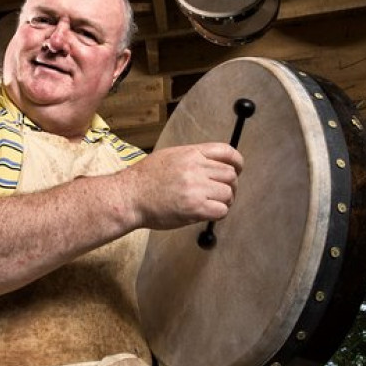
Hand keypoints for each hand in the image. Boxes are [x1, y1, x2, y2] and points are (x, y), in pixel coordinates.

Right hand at [115, 142, 242, 230]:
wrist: (128, 196)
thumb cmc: (144, 179)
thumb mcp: (168, 157)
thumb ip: (192, 159)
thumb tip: (212, 166)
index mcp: (190, 153)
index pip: (226, 152)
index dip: (237, 162)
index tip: (237, 170)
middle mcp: (195, 168)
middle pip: (230, 175)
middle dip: (229, 186)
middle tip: (219, 194)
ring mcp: (196, 188)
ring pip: (228, 193)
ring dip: (223, 201)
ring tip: (211, 205)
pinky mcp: (194, 208)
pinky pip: (221, 211)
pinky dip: (218, 213)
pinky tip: (206, 214)